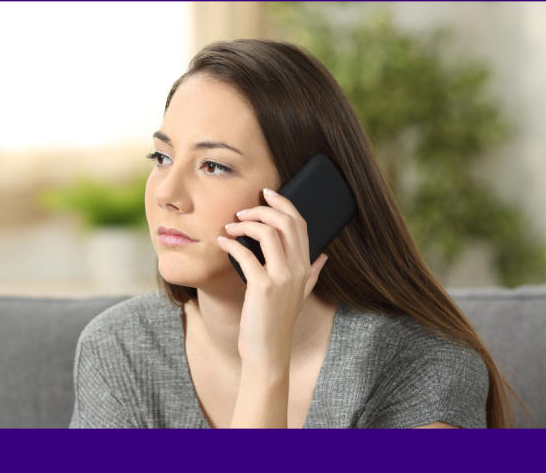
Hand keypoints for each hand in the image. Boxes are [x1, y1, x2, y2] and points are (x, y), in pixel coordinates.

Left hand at [216, 187, 328, 369]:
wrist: (268, 351)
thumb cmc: (278, 321)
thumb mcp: (301, 295)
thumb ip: (312, 274)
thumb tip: (324, 257)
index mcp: (305, 266)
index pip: (300, 223)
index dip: (284, 204)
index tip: (266, 194)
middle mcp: (297, 268)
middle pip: (286, 222)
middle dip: (262, 209)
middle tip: (242, 211)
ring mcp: (281, 277)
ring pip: (267, 232)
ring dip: (245, 224)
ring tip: (230, 227)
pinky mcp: (262, 287)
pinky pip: (245, 254)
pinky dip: (231, 244)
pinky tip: (222, 243)